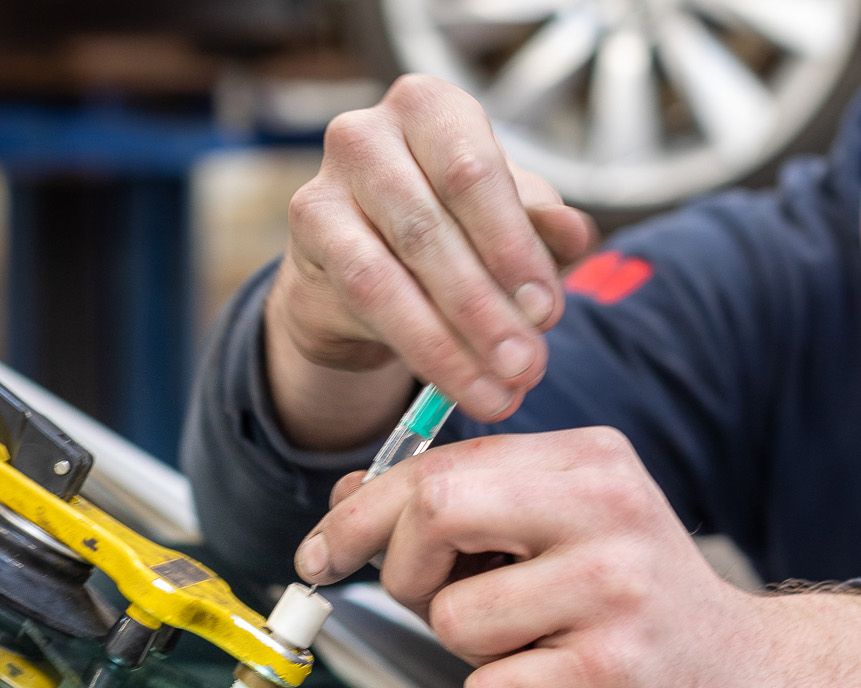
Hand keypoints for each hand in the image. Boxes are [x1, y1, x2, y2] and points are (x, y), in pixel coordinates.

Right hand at [269, 74, 596, 429]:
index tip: (547, 313)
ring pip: (392, 271)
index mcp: (432, 108)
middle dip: (487, 307)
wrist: (355, 270)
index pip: (474, 173)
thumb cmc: (445, 228)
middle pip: (433, 225)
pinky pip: (363, 296)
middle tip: (527, 365)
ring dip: (453, 340)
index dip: (513, 248)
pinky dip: (418, 345)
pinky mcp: (306, 230)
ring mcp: (327, 180)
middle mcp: (370, 132)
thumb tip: (571, 234)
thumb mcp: (506, 224)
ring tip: (499, 388)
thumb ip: (543, 228)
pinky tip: (454, 380)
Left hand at [291, 428, 847, 687]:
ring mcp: (614, 589)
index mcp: (585, 460)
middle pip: (435, 512)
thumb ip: (456, 503)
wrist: (740, 679)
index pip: (437, 467)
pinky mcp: (615, 672)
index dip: (360, 513)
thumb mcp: (549, 526)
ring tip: (534, 645)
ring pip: (455, 619)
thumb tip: (344, 499)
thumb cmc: (625, 599)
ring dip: (471, 651)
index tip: (321, 551)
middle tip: (439, 599)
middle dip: (405, 570)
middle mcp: (606, 509)